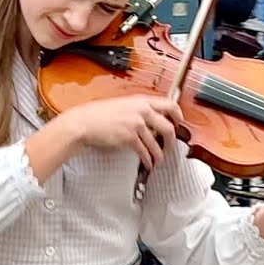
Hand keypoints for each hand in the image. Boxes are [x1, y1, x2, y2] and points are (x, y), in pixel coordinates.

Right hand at [61, 95, 182, 170]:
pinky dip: (148, 160)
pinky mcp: (129, 138)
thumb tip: (151, 120)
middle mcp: (142, 111)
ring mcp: (136, 124)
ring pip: (157, 143)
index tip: (179, 123)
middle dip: (172, 141)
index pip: (169, 105)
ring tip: (159, 160)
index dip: (178, 115)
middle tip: (171, 146)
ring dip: (159, 155)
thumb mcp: (123, 105)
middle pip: (168, 127)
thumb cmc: (99, 114)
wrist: (85, 122)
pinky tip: (148, 164)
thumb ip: (139, 110)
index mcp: (141, 101)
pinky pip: (145, 152)